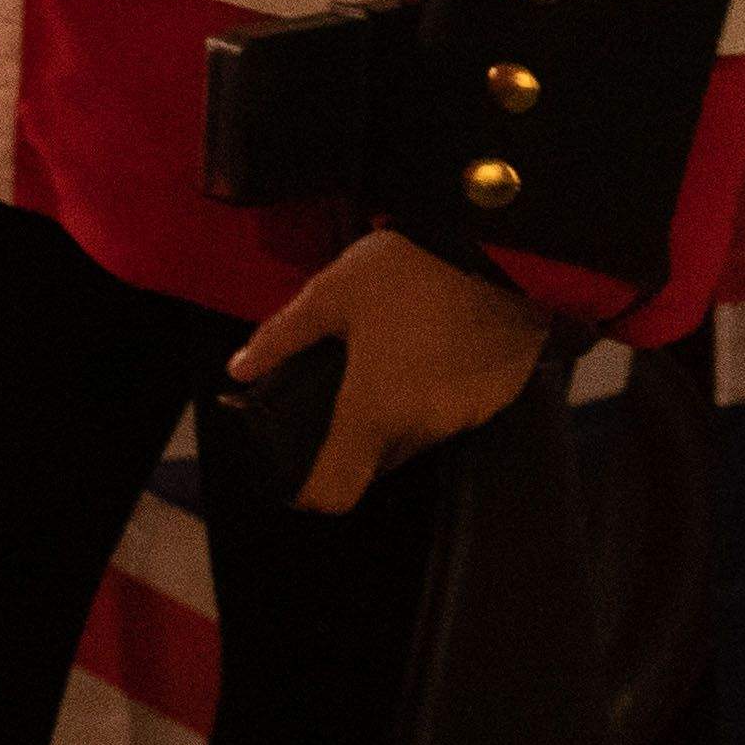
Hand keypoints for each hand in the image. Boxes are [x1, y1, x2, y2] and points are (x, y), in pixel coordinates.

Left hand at [223, 227, 560, 512]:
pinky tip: (426, 351)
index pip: (337, 490)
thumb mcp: (331, 293)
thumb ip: (283, 337)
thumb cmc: (410, 272)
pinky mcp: (498, 399)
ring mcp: (466, 417)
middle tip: (341, 385)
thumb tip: (241, 368)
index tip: (298, 478)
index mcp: (373, 411)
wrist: (503, 251)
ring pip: (416, 436)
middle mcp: (422, 427)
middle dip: (352, 435)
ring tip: (386, 357)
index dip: (311, 492)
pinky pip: (453, 415)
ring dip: (395, 414)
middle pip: (376, 460)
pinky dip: (433, 397)